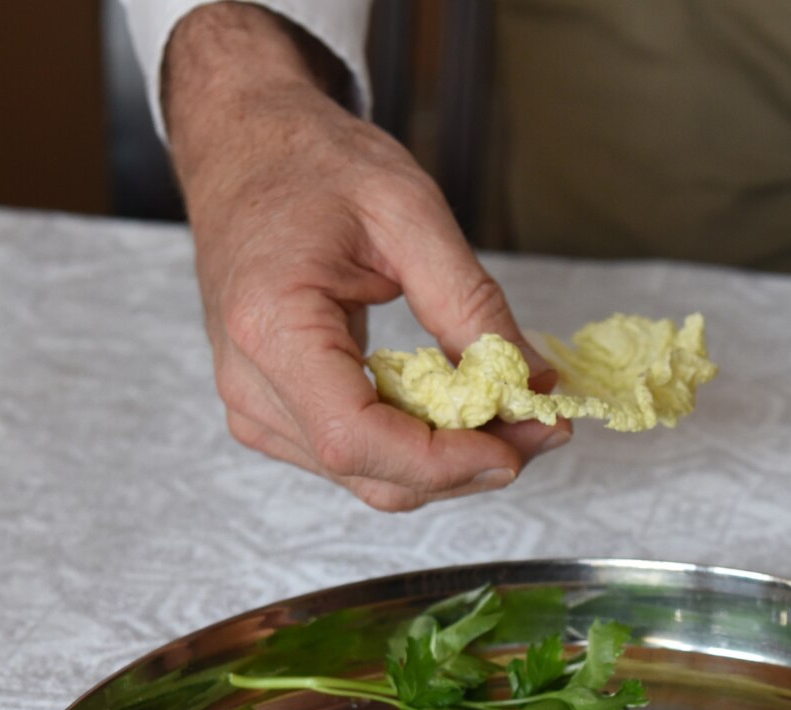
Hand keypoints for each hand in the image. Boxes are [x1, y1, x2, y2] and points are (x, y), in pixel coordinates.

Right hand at [162, 3, 567, 510]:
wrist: (246, 150)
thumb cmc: (312, 166)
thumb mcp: (408, 213)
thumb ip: (471, 305)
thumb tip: (532, 383)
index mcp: (270, 327)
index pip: (356, 438)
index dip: (446, 460)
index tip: (522, 439)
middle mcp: (250, 382)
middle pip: (371, 472)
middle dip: (469, 464)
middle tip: (544, 424)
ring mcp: (255, 405)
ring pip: (370, 477)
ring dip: (451, 461)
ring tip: (513, 413)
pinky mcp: (274, 411)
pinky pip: (358, 457)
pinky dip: (420, 446)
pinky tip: (461, 410)